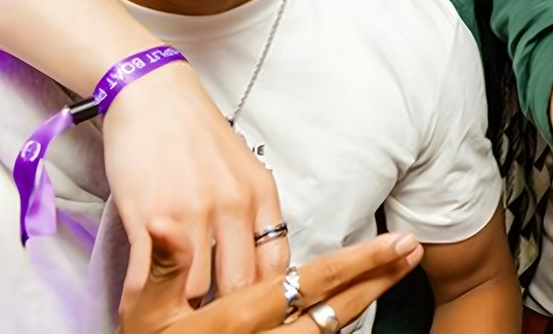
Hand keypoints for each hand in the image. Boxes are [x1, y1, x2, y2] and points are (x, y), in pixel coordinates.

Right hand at [105, 64, 287, 300]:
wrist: (152, 95)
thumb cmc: (195, 133)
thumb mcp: (242, 169)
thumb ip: (253, 212)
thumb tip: (261, 259)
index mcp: (260, 195)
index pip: (277, 266)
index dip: (268, 299)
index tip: (257, 314)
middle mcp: (232, 206)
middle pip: (240, 285)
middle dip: (227, 312)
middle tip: (216, 324)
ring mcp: (190, 213)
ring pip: (197, 289)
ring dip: (184, 307)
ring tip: (177, 317)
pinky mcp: (149, 217)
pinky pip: (150, 277)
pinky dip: (145, 298)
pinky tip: (141, 306)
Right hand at [120, 229, 421, 333]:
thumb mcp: (139, 305)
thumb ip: (161, 266)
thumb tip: (172, 228)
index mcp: (237, 320)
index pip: (311, 286)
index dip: (356, 264)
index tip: (395, 243)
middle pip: (334, 310)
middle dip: (376, 278)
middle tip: (413, 250)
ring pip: (327, 329)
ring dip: (365, 295)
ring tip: (397, 268)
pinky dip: (337, 321)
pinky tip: (354, 300)